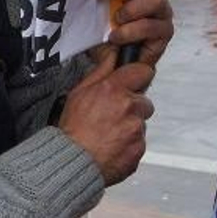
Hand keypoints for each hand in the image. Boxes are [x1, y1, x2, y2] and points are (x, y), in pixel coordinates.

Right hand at [59, 50, 154, 184]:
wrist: (73, 162)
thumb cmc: (72, 130)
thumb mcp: (79, 92)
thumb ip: (101, 71)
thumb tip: (112, 56)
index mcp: (113, 89)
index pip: (143, 71)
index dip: (137, 77)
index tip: (133, 83)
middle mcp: (128, 107)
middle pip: (144, 101)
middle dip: (133, 107)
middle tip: (113, 116)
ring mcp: (136, 129)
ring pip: (141, 123)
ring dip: (130, 127)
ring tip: (109, 134)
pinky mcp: (139, 148)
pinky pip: (139, 143)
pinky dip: (129, 145)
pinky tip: (112, 146)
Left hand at [94, 0, 172, 67]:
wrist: (103, 59)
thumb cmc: (99, 30)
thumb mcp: (92, 7)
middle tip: (116, 6)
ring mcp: (161, 13)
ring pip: (157, 0)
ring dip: (133, 10)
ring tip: (117, 21)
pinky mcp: (163, 33)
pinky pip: (155, 26)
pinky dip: (133, 31)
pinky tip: (118, 37)